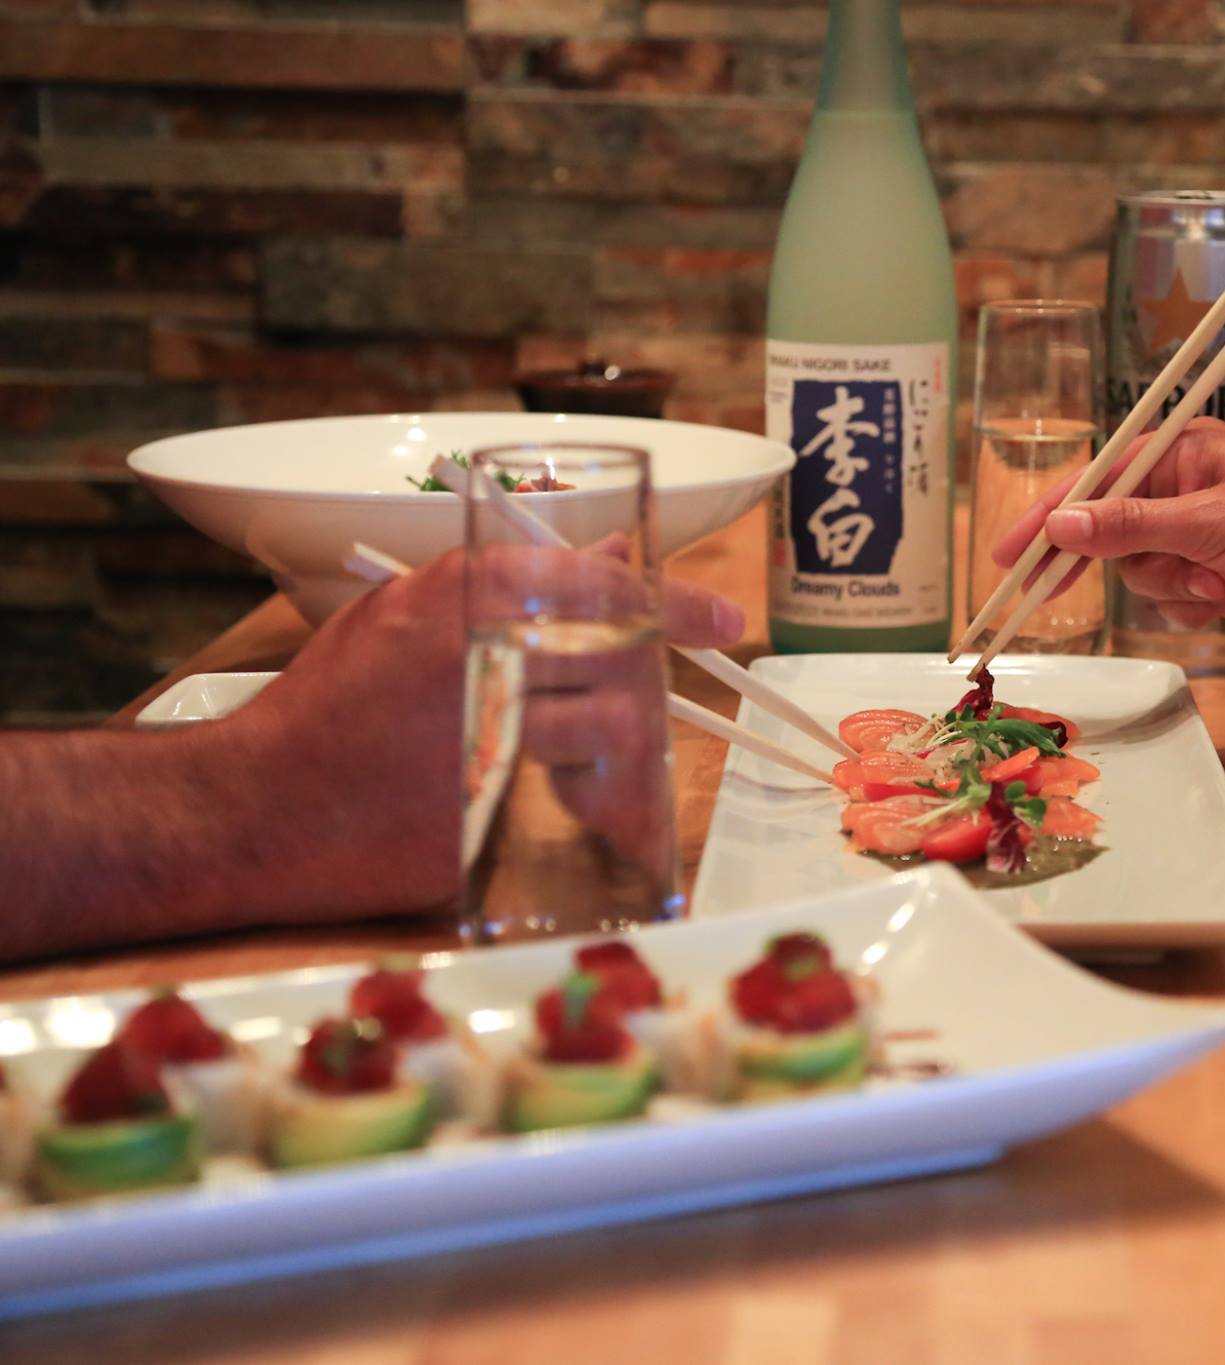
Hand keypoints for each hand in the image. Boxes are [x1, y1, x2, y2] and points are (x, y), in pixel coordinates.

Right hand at [225, 547, 744, 917]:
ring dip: (630, 741)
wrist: (254, 807)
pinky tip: (585, 800)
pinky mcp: (495, 809)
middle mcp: (488, 655)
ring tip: (608, 752)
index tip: (719, 619)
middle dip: (653, 675)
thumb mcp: (409, 612)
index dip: (677, 602)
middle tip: (666, 689)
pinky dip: (605, 799)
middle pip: (622, 655)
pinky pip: (587, 798)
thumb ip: (513, 579)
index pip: (606, 583)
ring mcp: (494, 736)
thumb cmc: (329, 707)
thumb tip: (611, 552)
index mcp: (467, 593)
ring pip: (616, 726)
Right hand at [993, 418, 1224, 649]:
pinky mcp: (1214, 578)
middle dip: (1118, 561)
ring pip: (1138, 573)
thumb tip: (1060, 526)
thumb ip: (1127, 527)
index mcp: (1180, 453)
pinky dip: (1194, 606)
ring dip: (1173, 586)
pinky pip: (1169, 600)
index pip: (1094, 481)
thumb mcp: (1208, 523)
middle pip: (1107, 532)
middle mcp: (1183, 491)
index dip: (1046, 518)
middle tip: (1041, 595)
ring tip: (1221, 582)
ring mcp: (1198, 537)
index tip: (1007, 556)